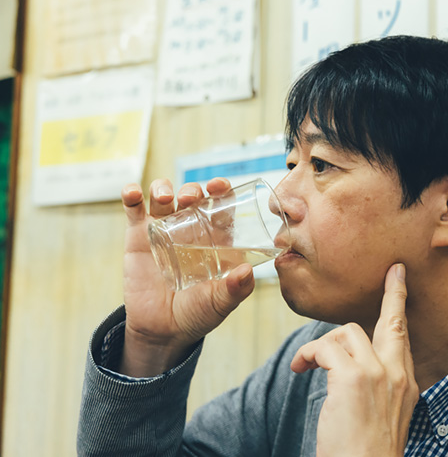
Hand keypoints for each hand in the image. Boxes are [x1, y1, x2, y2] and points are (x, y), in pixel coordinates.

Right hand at [120, 178, 255, 376]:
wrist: (161, 331)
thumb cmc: (197, 314)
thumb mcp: (220, 303)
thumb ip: (235, 290)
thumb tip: (247, 272)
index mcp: (216, 238)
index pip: (221, 205)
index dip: (221, 190)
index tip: (218, 185)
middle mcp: (191, 229)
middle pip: (192, 196)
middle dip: (191, 189)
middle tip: (190, 196)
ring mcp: (164, 230)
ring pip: (163, 197)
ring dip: (163, 188)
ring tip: (164, 197)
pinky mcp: (138, 237)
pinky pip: (134, 211)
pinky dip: (131, 196)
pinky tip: (132, 193)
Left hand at [291, 264, 418, 456]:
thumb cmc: (366, 453)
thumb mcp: (384, 418)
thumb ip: (378, 389)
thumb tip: (353, 370)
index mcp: (407, 386)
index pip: (403, 338)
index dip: (400, 309)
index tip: (400, 282)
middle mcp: (397, 376)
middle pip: (393, 322)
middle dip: (393, 294)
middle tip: (393, 273)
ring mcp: (377, 374)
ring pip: (349, 333)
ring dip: (323, 344)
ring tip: (306, 363)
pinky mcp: (353, 378)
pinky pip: (325, 348)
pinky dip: (308, 354)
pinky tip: (300, 368)